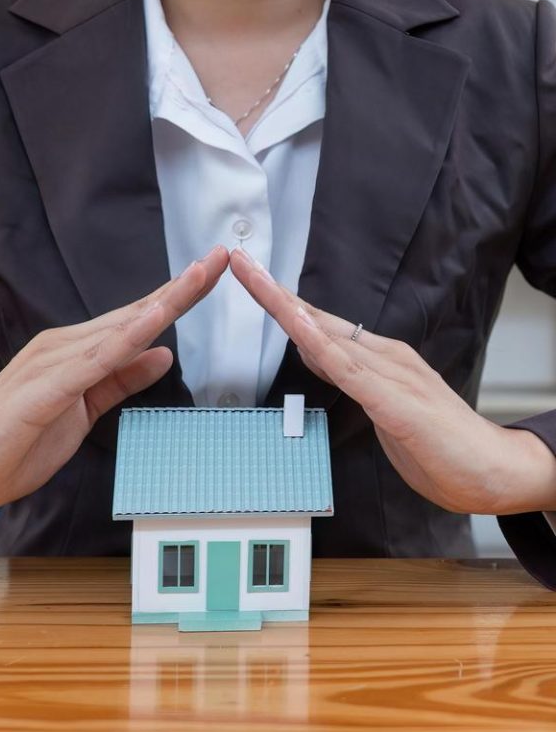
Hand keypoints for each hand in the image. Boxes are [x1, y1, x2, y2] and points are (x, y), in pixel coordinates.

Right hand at [0, 246, 229, 511]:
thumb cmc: (14, 441)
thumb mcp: (84, 411)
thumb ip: (120, 381)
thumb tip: (162, 354)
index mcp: (77, 353)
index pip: (138, 321)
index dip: (178, 297)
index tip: (214, 275)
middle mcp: (66, 347)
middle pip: (135, 313)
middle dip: (182, 287)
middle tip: (221, 257)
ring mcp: (52, 364)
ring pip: (119, 329)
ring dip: (162, 302)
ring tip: (199, 276)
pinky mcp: (43, 389)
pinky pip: (92, 362)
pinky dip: (125, 340)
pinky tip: (153, 322)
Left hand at [231, 248, 555, 515]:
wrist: (492, 470)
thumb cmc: (442, 446)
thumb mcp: (386, 410)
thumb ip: (356, 383)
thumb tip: (323, 362)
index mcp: (379, 361)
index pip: (320, 328)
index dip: (283, 305)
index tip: (251, 282)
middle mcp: (383, 357)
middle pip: (317, 320)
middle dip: (273, 292)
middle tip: (239, 262)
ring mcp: (391, 376)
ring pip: (326, 336)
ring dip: (286, 307)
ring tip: (255, 279)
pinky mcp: (396, 403)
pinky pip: (350, 369)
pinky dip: (320, 345)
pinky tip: (297, 325)